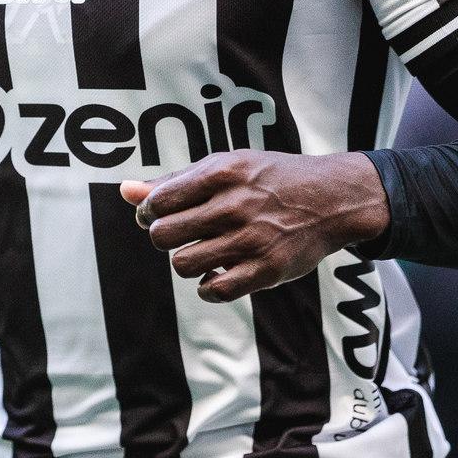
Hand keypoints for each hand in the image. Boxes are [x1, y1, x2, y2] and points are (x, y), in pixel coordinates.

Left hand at [120, 150, 389, 302]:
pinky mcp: (267, 269)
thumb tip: (125, 192)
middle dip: (164, 237)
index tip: (161, 215)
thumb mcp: (225, 167)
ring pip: (182, 264)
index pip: (157, 202)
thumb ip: (174, 181)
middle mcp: (235, 205)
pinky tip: (217, 272)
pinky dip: (207, 286)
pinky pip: (214, 290)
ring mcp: (252, 239)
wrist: (331, 198)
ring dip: (185, 261)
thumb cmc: (269, 180)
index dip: (150, 213)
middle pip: (163, 235)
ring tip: (201, 251)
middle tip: (181, 233)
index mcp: (221, 173)